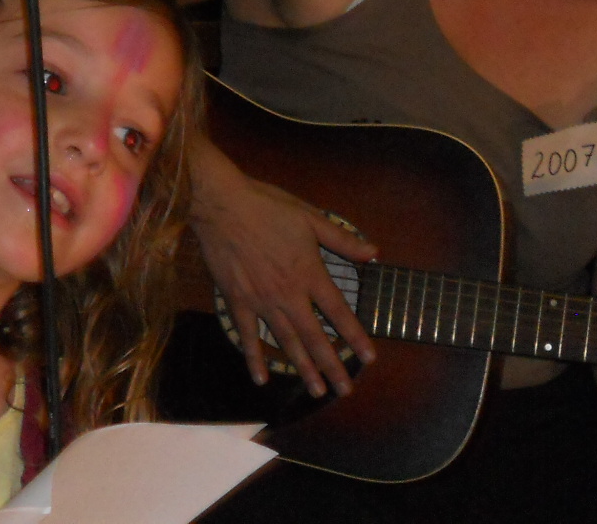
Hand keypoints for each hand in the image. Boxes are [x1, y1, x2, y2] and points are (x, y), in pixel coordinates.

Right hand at [189, 141, 377, 397]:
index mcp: (309, 273)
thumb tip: (374, 252)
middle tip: (345, 391)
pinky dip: (254, 358)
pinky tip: (261, 379)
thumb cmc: (267, 206)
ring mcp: (262, 301)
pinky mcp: (237, 301)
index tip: (370, 358)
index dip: (355, 336)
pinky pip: (248, 336)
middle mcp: (289, 295)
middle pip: (316, 337)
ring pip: (287, 342)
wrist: (222, 205)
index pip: (339, 312)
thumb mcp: (309, 216)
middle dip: (332, 366)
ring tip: (316, 391)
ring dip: (303, 368)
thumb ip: (342, 239)